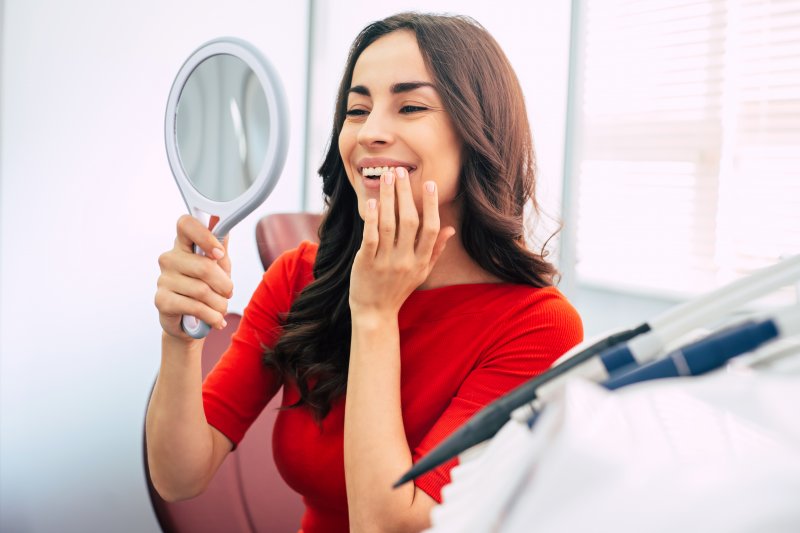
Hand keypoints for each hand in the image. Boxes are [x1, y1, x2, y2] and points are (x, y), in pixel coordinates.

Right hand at [154, 215, 232, 340]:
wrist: (190, 321)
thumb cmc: (206, 287)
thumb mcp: (219, 265)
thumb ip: (220, 245)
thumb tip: (222, 222)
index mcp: (183, 244)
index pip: (186, 224)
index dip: (205, 236)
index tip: (219, 254)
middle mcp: (169, 258)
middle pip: (204, 266)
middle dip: (224, 284)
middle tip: (229, 292)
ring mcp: (163, 279)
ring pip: (202, 290)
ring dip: (220, 304)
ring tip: (221, 308)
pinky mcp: (162, 301)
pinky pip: (195, 307)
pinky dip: (212, 316)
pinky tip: (217, 321)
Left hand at [349, 167, 455, 319]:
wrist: (375, 313)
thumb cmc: (399, 289)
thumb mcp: (422, 272)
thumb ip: (435, 250)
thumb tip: (450, 229)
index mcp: (421, 261)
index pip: (430, 228)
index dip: (431, 205)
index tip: (429, 183)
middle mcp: (406, 261)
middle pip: (409, 221)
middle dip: (405, 193)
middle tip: (401, 170)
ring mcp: (386, 262)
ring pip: (389, 224)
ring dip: (388, 198)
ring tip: (386, 177)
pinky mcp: (366, 263)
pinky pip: (370, 237)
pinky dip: (371, 218)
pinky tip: (372, 201)